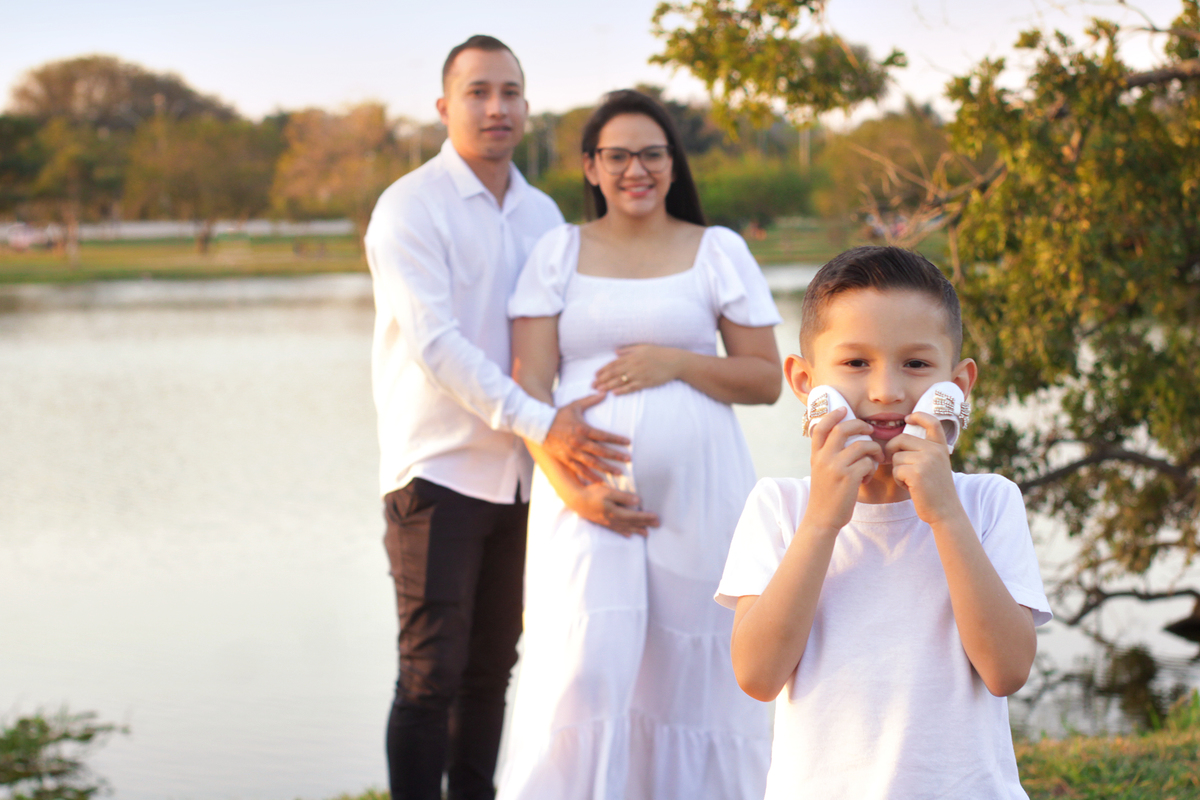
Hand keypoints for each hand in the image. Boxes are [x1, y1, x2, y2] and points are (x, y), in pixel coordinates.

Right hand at [542, 394, 630, 483]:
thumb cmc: (559, 415)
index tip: (628, 442)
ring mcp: (572, 452)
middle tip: (629, 459)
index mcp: (582, 429)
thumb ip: (590, 400)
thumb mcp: (575, 405)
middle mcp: (579, 442)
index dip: (617, 439)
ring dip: (606, 468)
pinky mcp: (566, 459)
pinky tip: (600, 480)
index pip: (603, 435)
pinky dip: (590, 476)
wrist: (539, 426)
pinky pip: (580, 470)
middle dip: (616, 455)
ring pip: (592, 463)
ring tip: (619, 473)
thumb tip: (604, 392)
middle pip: (601, 451)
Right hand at [566, 482, 659, 536]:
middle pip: (632, 523)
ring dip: (637, 530)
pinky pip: (616, 530)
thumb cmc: (592, 494)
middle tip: (657, 525)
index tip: (656, 517)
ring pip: (625, 528)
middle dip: (645, 524)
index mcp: (615, 512)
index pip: (634, 516)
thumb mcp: (608, 492)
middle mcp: (613, 520)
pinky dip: (624, 532)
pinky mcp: (602, 522)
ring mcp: (607, 523)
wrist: (576, 500)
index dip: (646, 517)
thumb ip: (623, 497)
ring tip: (647, 534)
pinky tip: (629, 535)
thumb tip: (637, 502)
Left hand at [592, 345, 684, 394]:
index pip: (613, 363)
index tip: (595, 375)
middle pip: (614, 373)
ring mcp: (640, 374)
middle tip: (592, 385)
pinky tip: (614, 393)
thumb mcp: (643, 347)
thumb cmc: (659, 353)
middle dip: (602, 379)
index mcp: (632, 356)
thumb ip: (628, 350)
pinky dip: (622, 390)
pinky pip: (632, 387)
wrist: (675, 361)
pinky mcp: (646, 382)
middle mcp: (634, 365)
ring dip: (608, 386)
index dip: (603, 370)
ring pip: (621, 381)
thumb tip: (616, 351)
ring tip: (599, 390)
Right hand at [803, 408, 881, 534]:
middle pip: (842, 429)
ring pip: (862, 446)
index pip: (821, 427)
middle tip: (869, 430)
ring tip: (873, 461)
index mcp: (816, 455)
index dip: (833, 415)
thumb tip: (841, 437)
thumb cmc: (825, 495)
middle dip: (860, 425)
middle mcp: (824, 458)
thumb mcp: (819, 471)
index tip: (844, 410)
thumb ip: (827, 454)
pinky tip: (867, 478)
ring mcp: (836, 467)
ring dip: (873, 451)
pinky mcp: (849, 478)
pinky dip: (871, 468)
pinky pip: (868, 463)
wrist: (822, 518)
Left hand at [887, 412, 961, 525]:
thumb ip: (923, 451)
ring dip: (898, 470)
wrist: (945, 511)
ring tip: (911, 480)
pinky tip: (910, 487)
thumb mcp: (935, 465)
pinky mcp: (917, 473)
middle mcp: (935, 451)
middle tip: (897, 464)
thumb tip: (896, 440)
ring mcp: (927, 461)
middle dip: (893, 451)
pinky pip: (896, 470)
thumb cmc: (935, 489)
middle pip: (901, 439)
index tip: (908, 418)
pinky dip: (899, 480)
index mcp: (940, 447)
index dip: (919, 416)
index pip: (932, 422)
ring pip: (896, 456)